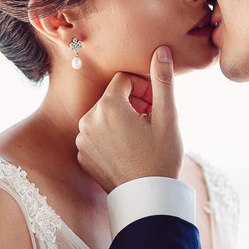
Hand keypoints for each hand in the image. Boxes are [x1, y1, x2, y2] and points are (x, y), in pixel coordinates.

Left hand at [76, 46, 182, 192]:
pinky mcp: (82, 157)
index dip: (143, 88)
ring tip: (141, 137)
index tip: (156, 105)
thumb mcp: (167, 116)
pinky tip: (128, 151)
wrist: (148, 198)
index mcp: (107, 106)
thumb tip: (160, 50)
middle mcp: (87, 120)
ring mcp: (82, 140)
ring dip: (122, 120)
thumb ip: (162, 80)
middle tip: (152, 121)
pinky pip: (96, 136)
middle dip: (133, 103)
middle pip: (112, 97)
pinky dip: (110, 138)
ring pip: (103, 116)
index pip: (123, 80)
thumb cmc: (161, 157)